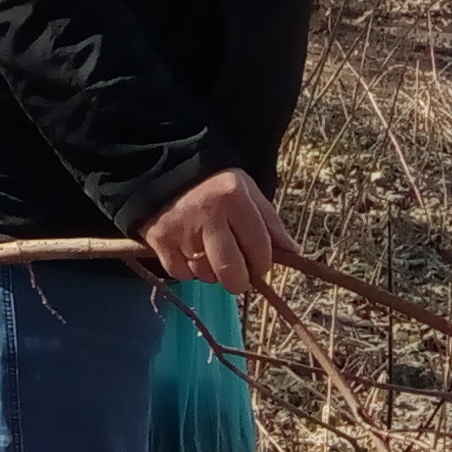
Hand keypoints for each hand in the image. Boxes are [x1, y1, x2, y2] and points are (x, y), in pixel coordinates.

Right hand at [140, 168, 299, 291]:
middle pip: (231, 273)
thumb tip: (291, 252)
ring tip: (209, 250)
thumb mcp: (247, 192)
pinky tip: (189, 250)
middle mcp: (206, 215)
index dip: (263, 264)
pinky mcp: (159, 242)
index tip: (258, 263)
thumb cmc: (215, 186)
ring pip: (206, 276)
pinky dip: (188, 268)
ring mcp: (180, 231)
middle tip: (237, 271)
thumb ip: (269, 222)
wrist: (166, 172)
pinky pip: (182, 274)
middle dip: (239, 279)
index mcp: (233, 197)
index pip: (259, 249)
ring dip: (212, 271)